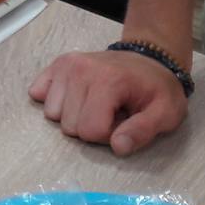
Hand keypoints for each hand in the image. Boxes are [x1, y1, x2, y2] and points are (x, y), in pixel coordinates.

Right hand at [30, 49, 188, 156]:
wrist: (150, 58)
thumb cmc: (158, 88)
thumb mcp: (166, 113)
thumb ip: (143, 132)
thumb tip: (118, 147)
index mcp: (109, 81)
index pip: (90, 130)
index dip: (108, 135)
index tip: (123, 123)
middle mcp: (81, 69)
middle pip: (69, 125)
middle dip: (90, 127)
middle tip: (111, 114)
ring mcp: (66, 65)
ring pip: (52, 114)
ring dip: (73, 116)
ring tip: (96, 104)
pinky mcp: (57, 64)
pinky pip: (38, 94)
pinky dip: (56, 101)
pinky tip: (77, 96)